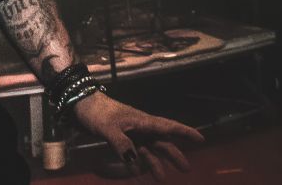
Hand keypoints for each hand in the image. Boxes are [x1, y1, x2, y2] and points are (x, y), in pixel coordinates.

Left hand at [71, 90, 203, 180]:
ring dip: (155, 163)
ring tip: (161, 178)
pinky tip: (139, 172)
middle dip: (174, 154)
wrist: (80, 105)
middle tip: (186, 169)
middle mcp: (140, 128)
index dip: (184, 132)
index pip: (167, 127)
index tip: (201, 139)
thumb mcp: (108, 127)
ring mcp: (131, 134)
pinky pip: (134, 152)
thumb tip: (134, 159)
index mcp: (142, 121)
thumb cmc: (96, 112)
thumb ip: (121, 143)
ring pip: (149, 150)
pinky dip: (138, 162)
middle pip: (162, 142)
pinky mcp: (121, 139)